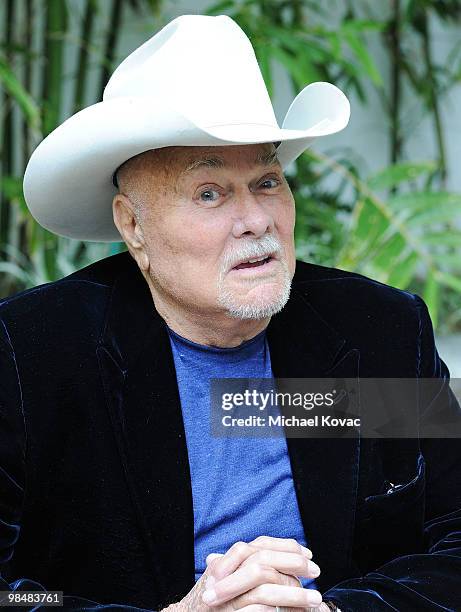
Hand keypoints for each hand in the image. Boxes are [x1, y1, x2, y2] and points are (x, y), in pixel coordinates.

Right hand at [164, 535, 322, 609]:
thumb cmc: (212, 603)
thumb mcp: (230, 581)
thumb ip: (246, 569)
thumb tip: (276, 563)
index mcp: (228, 560)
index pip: (261, 544)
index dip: (286, 547)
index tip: (308, 554)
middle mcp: (225, 569)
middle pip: (263, 557)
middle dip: (293, 563)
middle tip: (316, 572)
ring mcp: (225, 590)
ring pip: (262, 581)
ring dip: (293, 592)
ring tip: (315, 600)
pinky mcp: (228, 610)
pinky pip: (256, 608)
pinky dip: (277, 610)